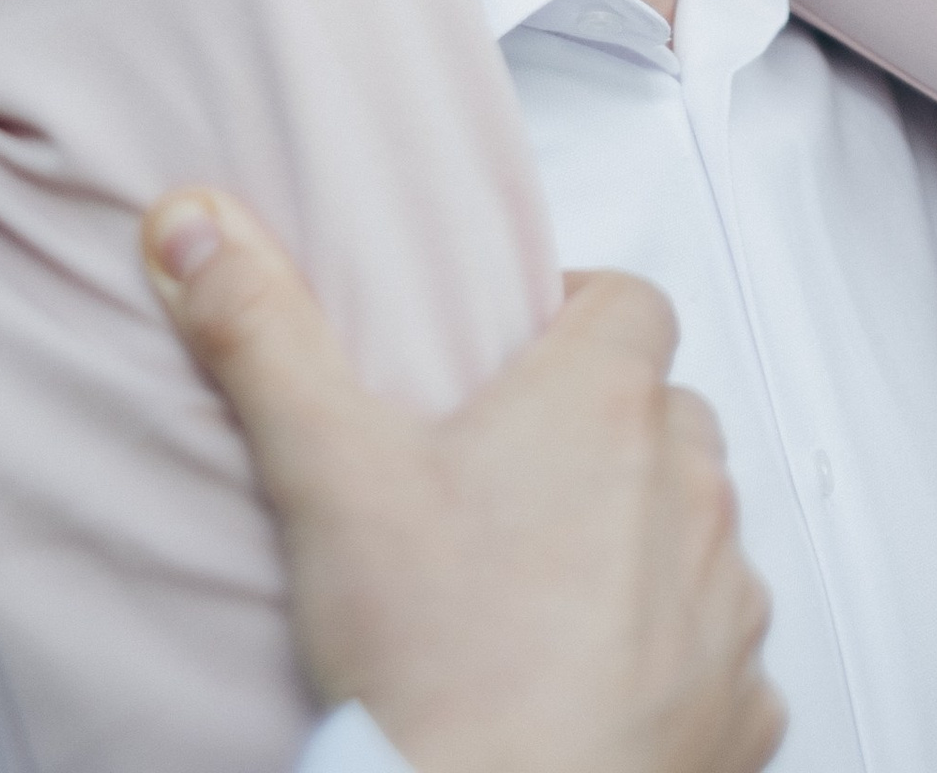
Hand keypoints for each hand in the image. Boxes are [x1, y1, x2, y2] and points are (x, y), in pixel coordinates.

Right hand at [144, 189, 782, 772]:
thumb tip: (193, 226)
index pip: (631, 301)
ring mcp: (725, 605)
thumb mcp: (323, 471)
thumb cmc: (428, 663)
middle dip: (608, 438)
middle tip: (512, 488)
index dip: (576, 317)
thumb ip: (259, 332)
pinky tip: (599, 690)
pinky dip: (678, 667)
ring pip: (702, 537)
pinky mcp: (743, 710)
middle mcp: (688, 492)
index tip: (516, 359)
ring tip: (547, 597)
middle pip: (667, 417)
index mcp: (604, 408)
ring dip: (648, 550)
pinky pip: (728, 661)